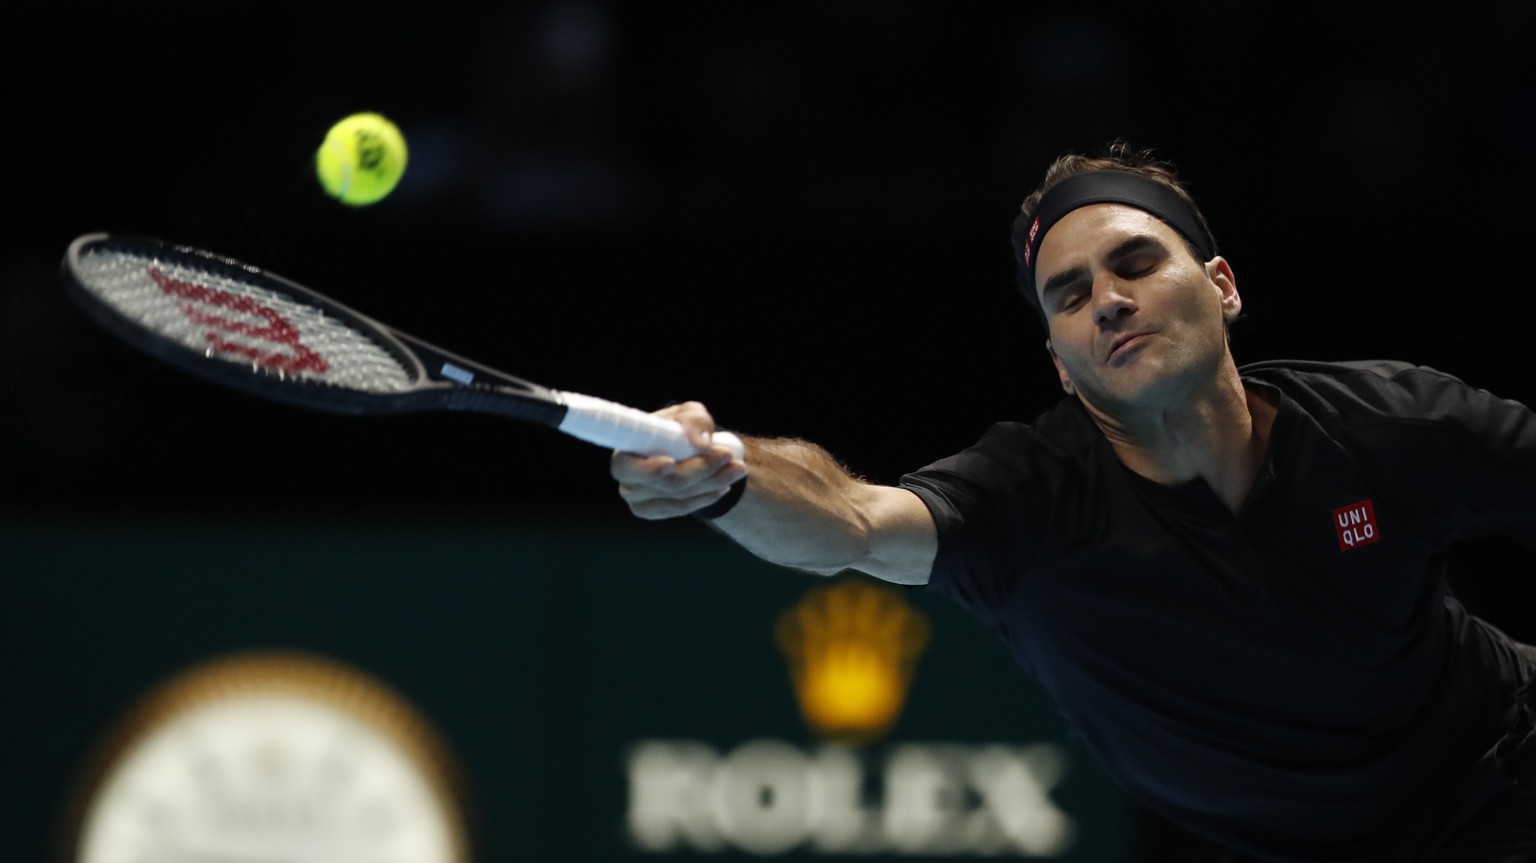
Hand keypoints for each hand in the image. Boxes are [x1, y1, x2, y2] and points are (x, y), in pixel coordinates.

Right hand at [611, 401, 747, 519]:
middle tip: (727, 455)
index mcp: (625, 451)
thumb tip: (700, 443)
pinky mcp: (653, 511)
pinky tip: (723, 485)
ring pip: (679, 497)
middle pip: (665, 483)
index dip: (648, 469)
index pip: (626, 467)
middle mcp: (627, 480)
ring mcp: (638, 499)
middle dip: (700, 470)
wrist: (687, 451)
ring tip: (736, 468)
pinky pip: (682, 508)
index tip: (672, 463)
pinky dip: (706, 497)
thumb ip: (694, 420)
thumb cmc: (681, 428)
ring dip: (712, 482)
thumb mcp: (691, 414)